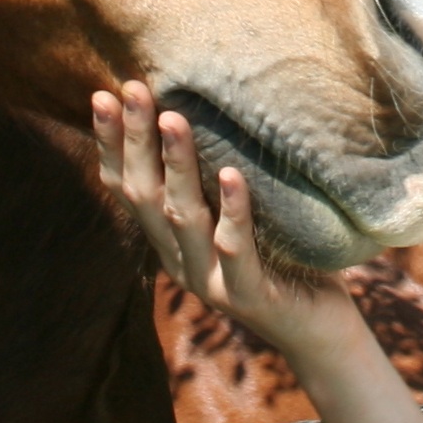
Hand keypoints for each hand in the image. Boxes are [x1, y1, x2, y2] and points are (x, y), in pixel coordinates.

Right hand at [91, 80, 355, 362]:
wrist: (320, 331)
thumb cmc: (284, 258)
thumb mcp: (240, 213)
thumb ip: (217, 178)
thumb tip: (211, 103)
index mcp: (171, 241)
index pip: (129, 188)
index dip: (112, 144)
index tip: (102, 95)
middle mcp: (181, 261)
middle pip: (146, 196)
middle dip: (134, 140)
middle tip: (131, 91)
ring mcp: (212, 281)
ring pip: (183, 218)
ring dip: (176, 166)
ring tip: (172, 118)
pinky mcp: (249, 296)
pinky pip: (236, 250)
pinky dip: (232, 210)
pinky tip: (231, 173)